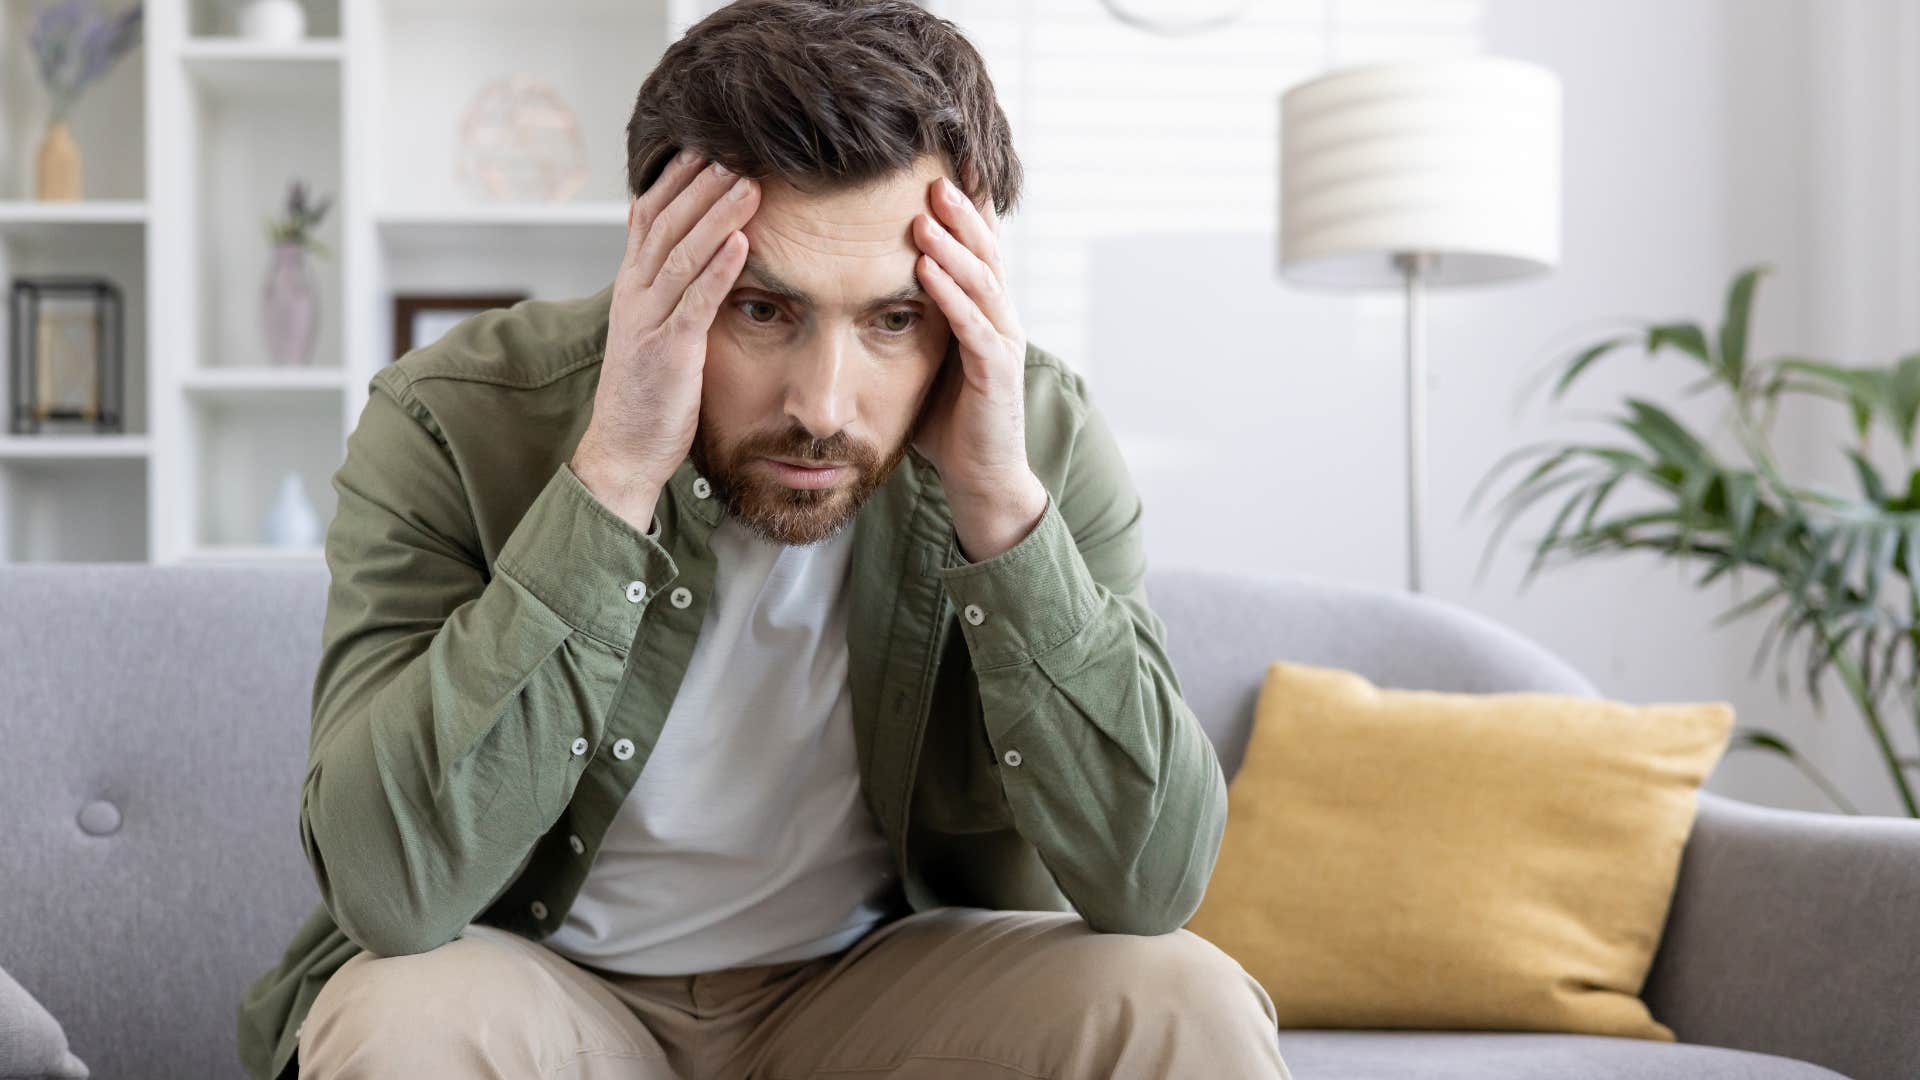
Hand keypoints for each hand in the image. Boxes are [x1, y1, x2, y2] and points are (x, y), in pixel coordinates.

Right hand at [571, 151, 759, 531]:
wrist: (622, 450)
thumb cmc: (647, 393)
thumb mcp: (653, 330)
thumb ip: (669, 292)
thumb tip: (699, 255)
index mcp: (631, 287)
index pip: (649, 217)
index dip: (676, 180)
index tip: (707, 147)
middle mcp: (634, 295)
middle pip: (666, 224)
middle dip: (701, 185)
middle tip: (736, 150)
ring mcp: (648, 322)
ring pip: (682, 255)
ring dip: (717, 216)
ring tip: (749, 185)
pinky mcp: (668, 352)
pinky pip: (695, 302)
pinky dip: (719, 269)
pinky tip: (743, 243)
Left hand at [910, 175, 1047, 561]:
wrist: (981, 479)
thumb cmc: (948, 420)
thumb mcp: (924, 358)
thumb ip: (908, 320)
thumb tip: (860, 285)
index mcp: (983, 310)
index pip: (975, 246)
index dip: (962, 205)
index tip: (939, 162)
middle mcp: (1000, 318)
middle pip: (984, 249)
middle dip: (959, 208)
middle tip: (931, 168)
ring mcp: (1003, 344)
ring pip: (982, 280)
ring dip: (954, 243)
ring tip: (927, 208)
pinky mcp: (996, 375)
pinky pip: (973, 327)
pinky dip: (951, 296)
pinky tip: (927, 271)